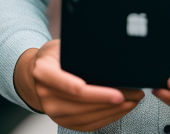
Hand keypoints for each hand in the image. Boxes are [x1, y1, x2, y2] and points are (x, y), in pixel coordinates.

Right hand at [14, 40, 144, 131]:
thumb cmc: (52, 56)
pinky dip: (106, 118)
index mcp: (44, 71)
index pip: (69, 84)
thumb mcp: (61, 45)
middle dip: (113, 100)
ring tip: (134, 100)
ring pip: (87, 116)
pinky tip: (121, 110)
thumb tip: (110, 50)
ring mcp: (52, 111)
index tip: (116, 93)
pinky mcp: (61, 120)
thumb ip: (79, 49)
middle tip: (135, 93)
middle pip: (82, 103)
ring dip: (114, 111)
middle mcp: (46, 94)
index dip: (93, 91)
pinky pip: (86, 125)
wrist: (33, 75)